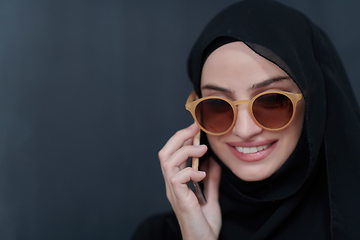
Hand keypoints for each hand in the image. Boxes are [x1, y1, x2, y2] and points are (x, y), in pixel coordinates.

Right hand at [159, 123, 221, 239]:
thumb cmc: (204, 224)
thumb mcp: (210, 196)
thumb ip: (211, 180)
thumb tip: (213, 162)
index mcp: (177, 183)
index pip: (172, 154)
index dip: (181, 139)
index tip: (195, 128)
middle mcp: (172, 185)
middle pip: (165, 153)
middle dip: (178, 137)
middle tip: (195, 129)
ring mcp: (174, 192)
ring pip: (167, 161)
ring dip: (185, 150)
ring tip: (201, 149)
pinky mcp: (180, 199)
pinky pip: (176, 177)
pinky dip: (190, 170)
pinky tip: (202, 174)